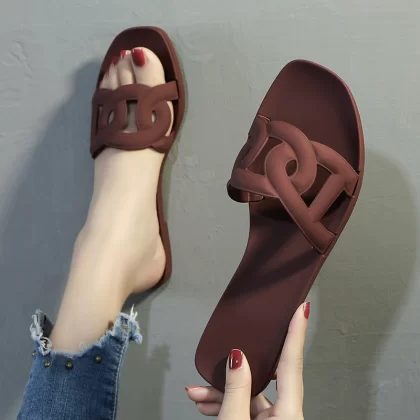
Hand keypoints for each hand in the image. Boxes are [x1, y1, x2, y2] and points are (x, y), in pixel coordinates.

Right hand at [186, 302, 309, 418]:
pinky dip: (224, 402)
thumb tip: (237, 360)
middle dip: (237, 369)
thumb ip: (236, 391)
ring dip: (221, 391)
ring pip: (248, 394)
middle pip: (264, 379)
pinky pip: (243, 406)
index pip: (292, 365)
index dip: (296, 334)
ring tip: (198, 392)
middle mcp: (285, 416)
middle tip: (225, 355)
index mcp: (288, 415)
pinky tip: (205, 402)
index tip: (302, 310)